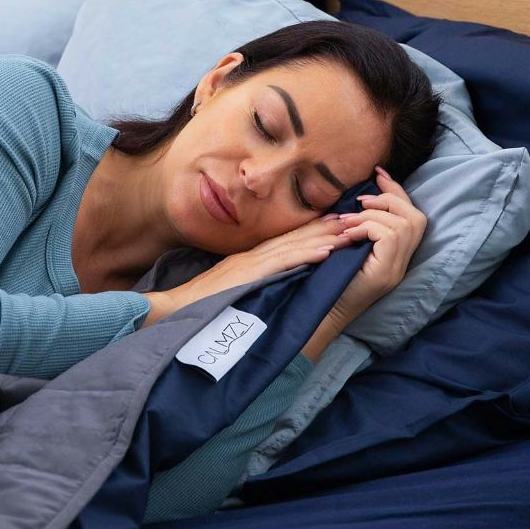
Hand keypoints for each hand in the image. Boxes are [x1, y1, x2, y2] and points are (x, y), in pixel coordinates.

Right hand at [143, 209, 360, 324]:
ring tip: (349, 232)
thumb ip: (249, 282)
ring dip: (324, 238)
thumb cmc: (200, 304)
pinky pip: (284, 263)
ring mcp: (252, 263)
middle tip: (353, 219)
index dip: (312, 231)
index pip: (286, 241)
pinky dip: (306, 256)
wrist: (176, 309)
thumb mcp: (229, 289)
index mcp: (249, 259)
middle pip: (295, 238)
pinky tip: (326, 252)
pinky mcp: (251, 275)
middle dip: (325, 229)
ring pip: (295, 246)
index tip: (336, 224)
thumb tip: (267, 283)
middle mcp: (253, 256)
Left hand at [332, 165, 427, 323]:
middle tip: (362, 200)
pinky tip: (349, 234)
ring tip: (348, 221)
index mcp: (398, 254)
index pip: (412, 216)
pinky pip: (388, 235)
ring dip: (374, 214)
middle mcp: (403, 262)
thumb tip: (360, 195)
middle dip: (391, 199)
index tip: (379, 173)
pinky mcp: (386, 272)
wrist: (321, 310)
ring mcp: (397, 269)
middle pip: (416, 217)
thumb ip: (361, 225)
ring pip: (402, 224)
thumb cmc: (330, 276)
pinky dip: (368, 227)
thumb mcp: (348, 244)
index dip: (397, 191)